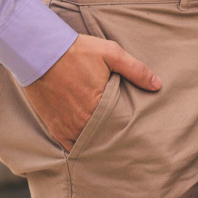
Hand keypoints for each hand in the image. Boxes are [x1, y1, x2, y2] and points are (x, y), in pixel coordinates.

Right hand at [23, 33, 161, 150]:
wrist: (41, 51)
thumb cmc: (77, 51)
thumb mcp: (111, 53)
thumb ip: (136, 70)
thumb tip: (157, 85)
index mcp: (100, 104)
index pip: (121, 125)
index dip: (129, 128)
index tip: (137, 131)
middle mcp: (83, 120)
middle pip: (105, 137)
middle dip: (115, 138)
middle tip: (126, 140)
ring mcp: (67, 126)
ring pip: (89, 143)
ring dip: (99, 143)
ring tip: (109, 143)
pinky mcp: (54, 126)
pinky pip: (70, 146)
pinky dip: (79, 146)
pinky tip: (89, 146)